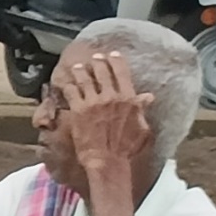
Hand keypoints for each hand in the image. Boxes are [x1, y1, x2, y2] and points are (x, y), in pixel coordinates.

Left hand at [44, 48, 156, 189]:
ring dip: (82, 71)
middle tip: (95, 58)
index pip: (122, 72)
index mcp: (129, 99)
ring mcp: (94, 102)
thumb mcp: (141, 127)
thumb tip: (148, 96)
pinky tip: (67, 83)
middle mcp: (111, 97)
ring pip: (86, 79)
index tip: (112, 55)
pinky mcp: (78, 109)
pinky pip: (72, 91)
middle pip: (103, 72)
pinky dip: (69, 85)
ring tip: (79, 67)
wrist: (107, 160)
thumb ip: (142, 109)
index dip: (116, 61)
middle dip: (98, 62)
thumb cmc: (126, 148)